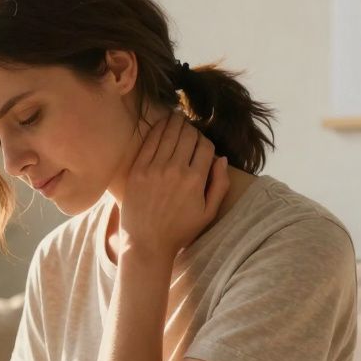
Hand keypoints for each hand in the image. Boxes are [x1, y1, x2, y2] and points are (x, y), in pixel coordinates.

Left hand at [118, 109, 229, 262]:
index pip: (205, 147)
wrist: (146, 243)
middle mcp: (175, 171)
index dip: (206, 142)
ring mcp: (154, 169)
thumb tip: (222, 158)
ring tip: (177, 117)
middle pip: (188, 136)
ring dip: (175, 122)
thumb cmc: (179, 231)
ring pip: (169, 134)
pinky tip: (161, 124)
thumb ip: (219, 185)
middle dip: (191, 129)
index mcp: (195, 180)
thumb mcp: (208, 213)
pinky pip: (150, 141)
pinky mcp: (138, 170)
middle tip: (189, 126)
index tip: (202, 144)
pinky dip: (157, 129)